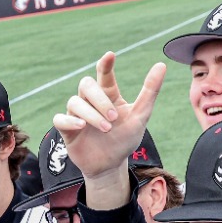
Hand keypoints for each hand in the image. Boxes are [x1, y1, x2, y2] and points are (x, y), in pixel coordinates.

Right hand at [54, 52, 165, 211]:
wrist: (112, 166)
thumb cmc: (125, 139)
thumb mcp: (141, 116)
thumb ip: (149, 91)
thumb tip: (161, 65)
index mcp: (108, 96)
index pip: (103, 74)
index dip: (105, 64)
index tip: (110, 56)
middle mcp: (91, 102)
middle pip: (86, 85)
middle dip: (99, 99)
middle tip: (114, 117)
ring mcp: (77, 115)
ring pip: (74, 102)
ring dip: (91, 114)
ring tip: (106, 128)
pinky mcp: (67, 130)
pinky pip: (60, 119)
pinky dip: (70, 121)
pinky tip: (82, 126)